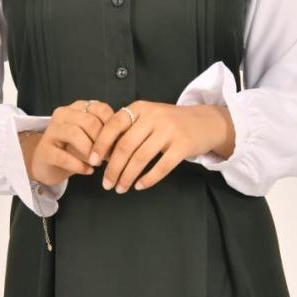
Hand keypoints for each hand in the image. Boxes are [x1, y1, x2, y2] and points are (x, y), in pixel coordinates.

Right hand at [20, 98, 116, 186]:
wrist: (47, 163)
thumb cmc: (73, 148)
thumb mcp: (91, 137)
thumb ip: (106, 133)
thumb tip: (124, 139)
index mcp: (77, 108)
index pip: (100, 108)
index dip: (113, 126)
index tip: (119, 142)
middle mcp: (63, 114)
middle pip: (88, 121)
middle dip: (102, 140)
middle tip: (109, 156)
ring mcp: (51, 131)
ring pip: (74, 134)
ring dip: (90, 150)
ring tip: (98, 163)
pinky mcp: (44, 150)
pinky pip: (63, 156)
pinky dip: (79, 165)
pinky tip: (88, 171)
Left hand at [90, 101, 234, 193]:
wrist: (205, 122)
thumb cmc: (171, 123)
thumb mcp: (149, 116)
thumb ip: (129, 128)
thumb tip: (103, 153)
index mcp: (141, 108)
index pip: (114, 125)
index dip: (101, 144)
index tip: (92, 161)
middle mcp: (154, 116)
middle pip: (125, 145)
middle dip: (113, 168)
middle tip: (106, 184)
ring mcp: (170, 130)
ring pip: (141, 158)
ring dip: (127, 177)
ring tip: (120, 188)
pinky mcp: (183, 145)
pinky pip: (162, 166)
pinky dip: (148, 179)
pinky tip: (140, 186)